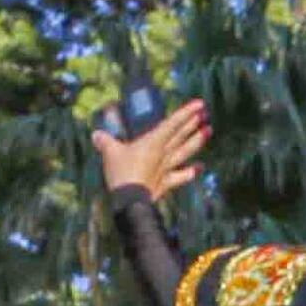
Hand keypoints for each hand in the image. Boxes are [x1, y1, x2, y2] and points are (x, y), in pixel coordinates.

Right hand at [91, 104, 212, 200]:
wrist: (130, 201)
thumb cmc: (121, 173)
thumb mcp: (110, 153)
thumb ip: (105, 141)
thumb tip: (96, 135)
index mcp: (152, 142)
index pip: (172, 123)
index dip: (186, 113)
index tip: (200, 104)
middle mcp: (163, 153)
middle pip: (181, 135)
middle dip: (193, 123)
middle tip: (205, 114)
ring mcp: (167, 168)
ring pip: (185, 152)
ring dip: (197, 141)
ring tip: (208, 131)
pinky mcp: (166, 183)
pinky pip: (182, 176)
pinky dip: (192, 172)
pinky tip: (200, 167)